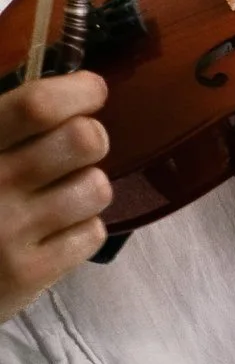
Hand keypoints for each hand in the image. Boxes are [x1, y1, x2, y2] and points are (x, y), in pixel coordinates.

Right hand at [0, 74, 110, 318]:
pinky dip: (80, 229)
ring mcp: (9, 232)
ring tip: (58, 194)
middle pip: (84, 140)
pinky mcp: (28, 273)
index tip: (91, 90)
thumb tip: (67, 91)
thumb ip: (7, 123)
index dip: (78, 92)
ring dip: (86, 186)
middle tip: (74, 147)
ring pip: (96, 187)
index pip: (37, 106)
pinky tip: (51, 231)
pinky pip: (92, 232)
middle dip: (89, 138)